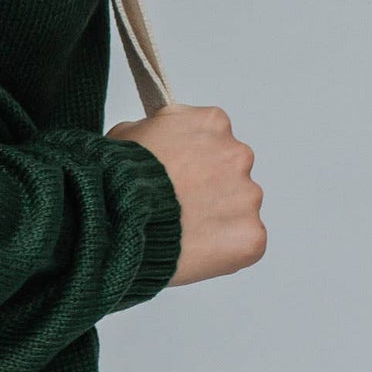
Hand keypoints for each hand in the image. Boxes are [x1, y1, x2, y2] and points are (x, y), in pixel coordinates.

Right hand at [106, 104, 266, 286]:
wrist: (122, 217)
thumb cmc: (120, 177)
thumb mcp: (127, 133)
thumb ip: (156, 131)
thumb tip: (159, 141)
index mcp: (212, 123)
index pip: (212, 137)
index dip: (191, 159)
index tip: (176, 173)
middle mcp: (238, 155)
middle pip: (230, 173)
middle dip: (209, 188)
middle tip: (177, 204)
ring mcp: (248, 197)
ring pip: (239, 209)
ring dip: (217, 219)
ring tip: (181, 230)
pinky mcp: (252, 235)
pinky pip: (244, 243)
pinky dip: (223, 248)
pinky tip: (193, 248)